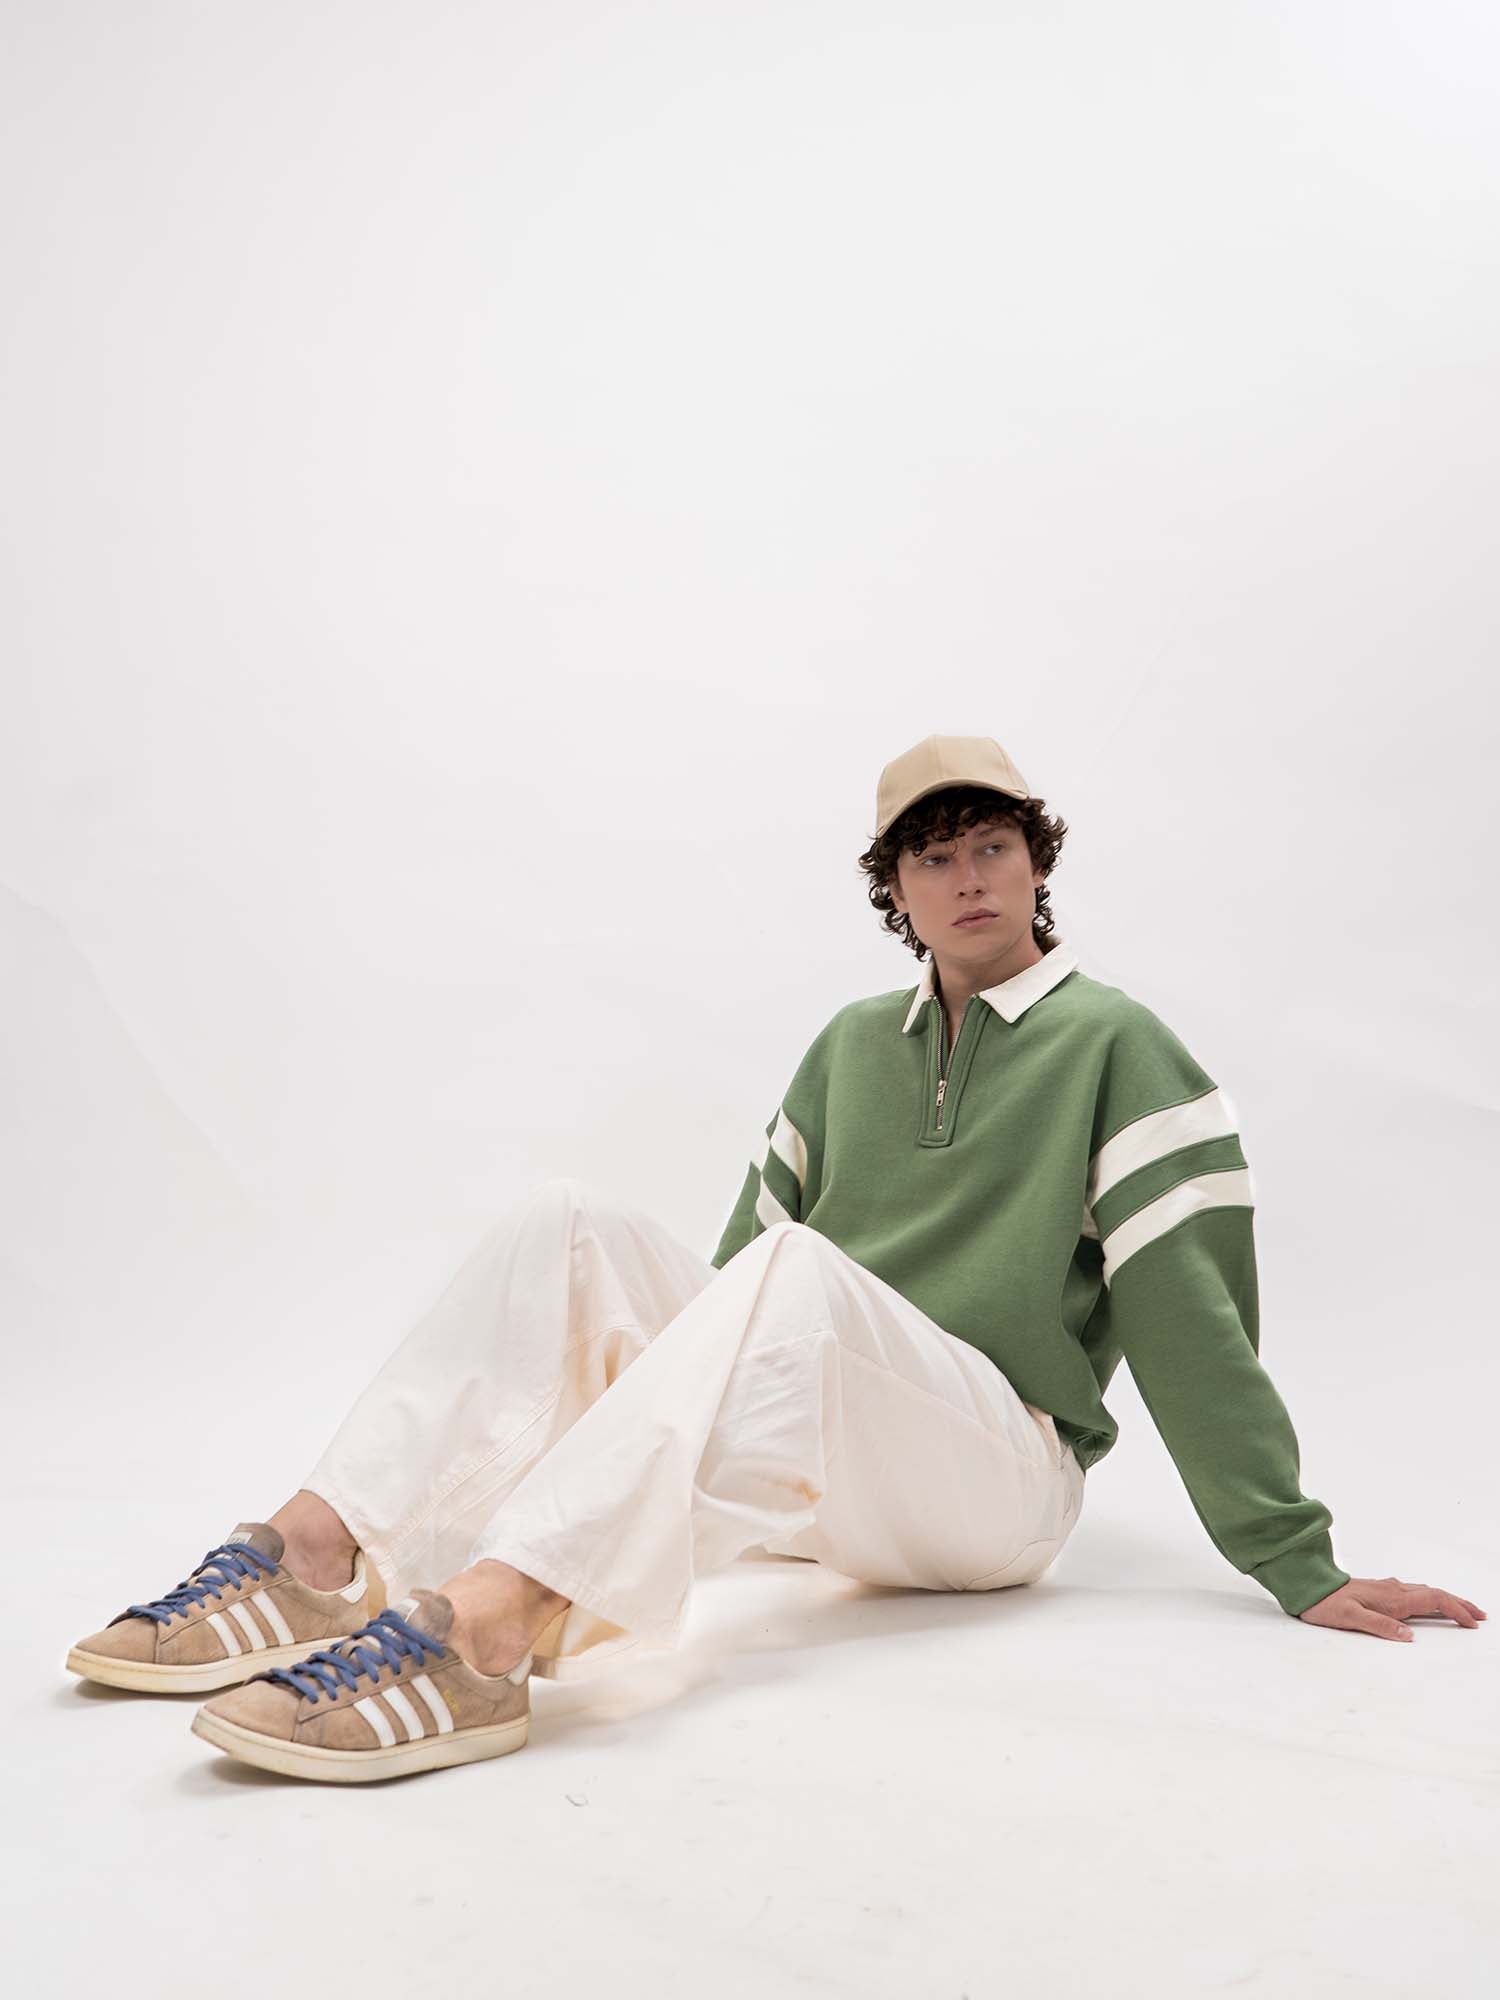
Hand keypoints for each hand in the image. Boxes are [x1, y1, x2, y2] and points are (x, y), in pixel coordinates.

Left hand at [1298, 1575, 1487, 1641]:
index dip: (1456, 1610)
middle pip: (1435, 1594)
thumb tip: (1409, 1636)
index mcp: (1392, 1598)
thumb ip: (1380, 1626)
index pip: (1433, 1600)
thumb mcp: (1350, 1618)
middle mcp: (1394, 1590)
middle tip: (1480, 1616)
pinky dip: (1431, 1598)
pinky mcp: (1380, 1590)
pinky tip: (1429, 1602)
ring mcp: (1387, 1588)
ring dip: (1447, 1600)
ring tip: (1463, 1610)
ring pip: (1426, 1592)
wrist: (1308, 1586)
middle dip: (1460, 1604)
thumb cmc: (1326, 1604)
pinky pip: (1414, 1592)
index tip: (1473, 1623)